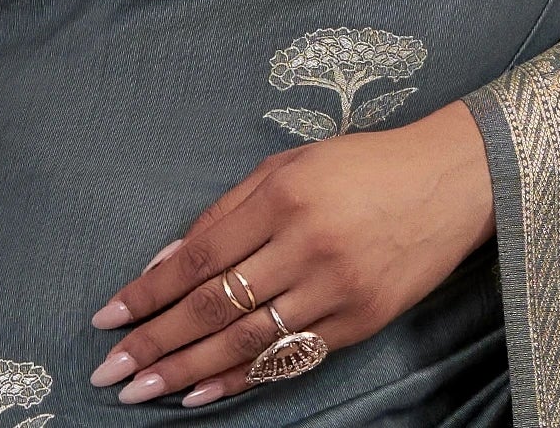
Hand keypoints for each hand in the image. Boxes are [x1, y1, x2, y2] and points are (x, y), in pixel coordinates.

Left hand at [86, 100, 495, 406]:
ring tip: (143, 391)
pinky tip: (202, 394)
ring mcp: (335, 288)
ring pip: (246, 341)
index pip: (198, 256)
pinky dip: (241, 380)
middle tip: (109, 372)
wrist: (450, 181)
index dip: (148, 292)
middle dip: (156, 342)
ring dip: (187, 371)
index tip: (108, 318)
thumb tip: (165, 263)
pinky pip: (288, 358)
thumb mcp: (291, 164)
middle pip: (214, 305)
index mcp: (283, 194)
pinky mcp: (360, 321)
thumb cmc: (362, 164)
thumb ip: (226, 210)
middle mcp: (306, 243)